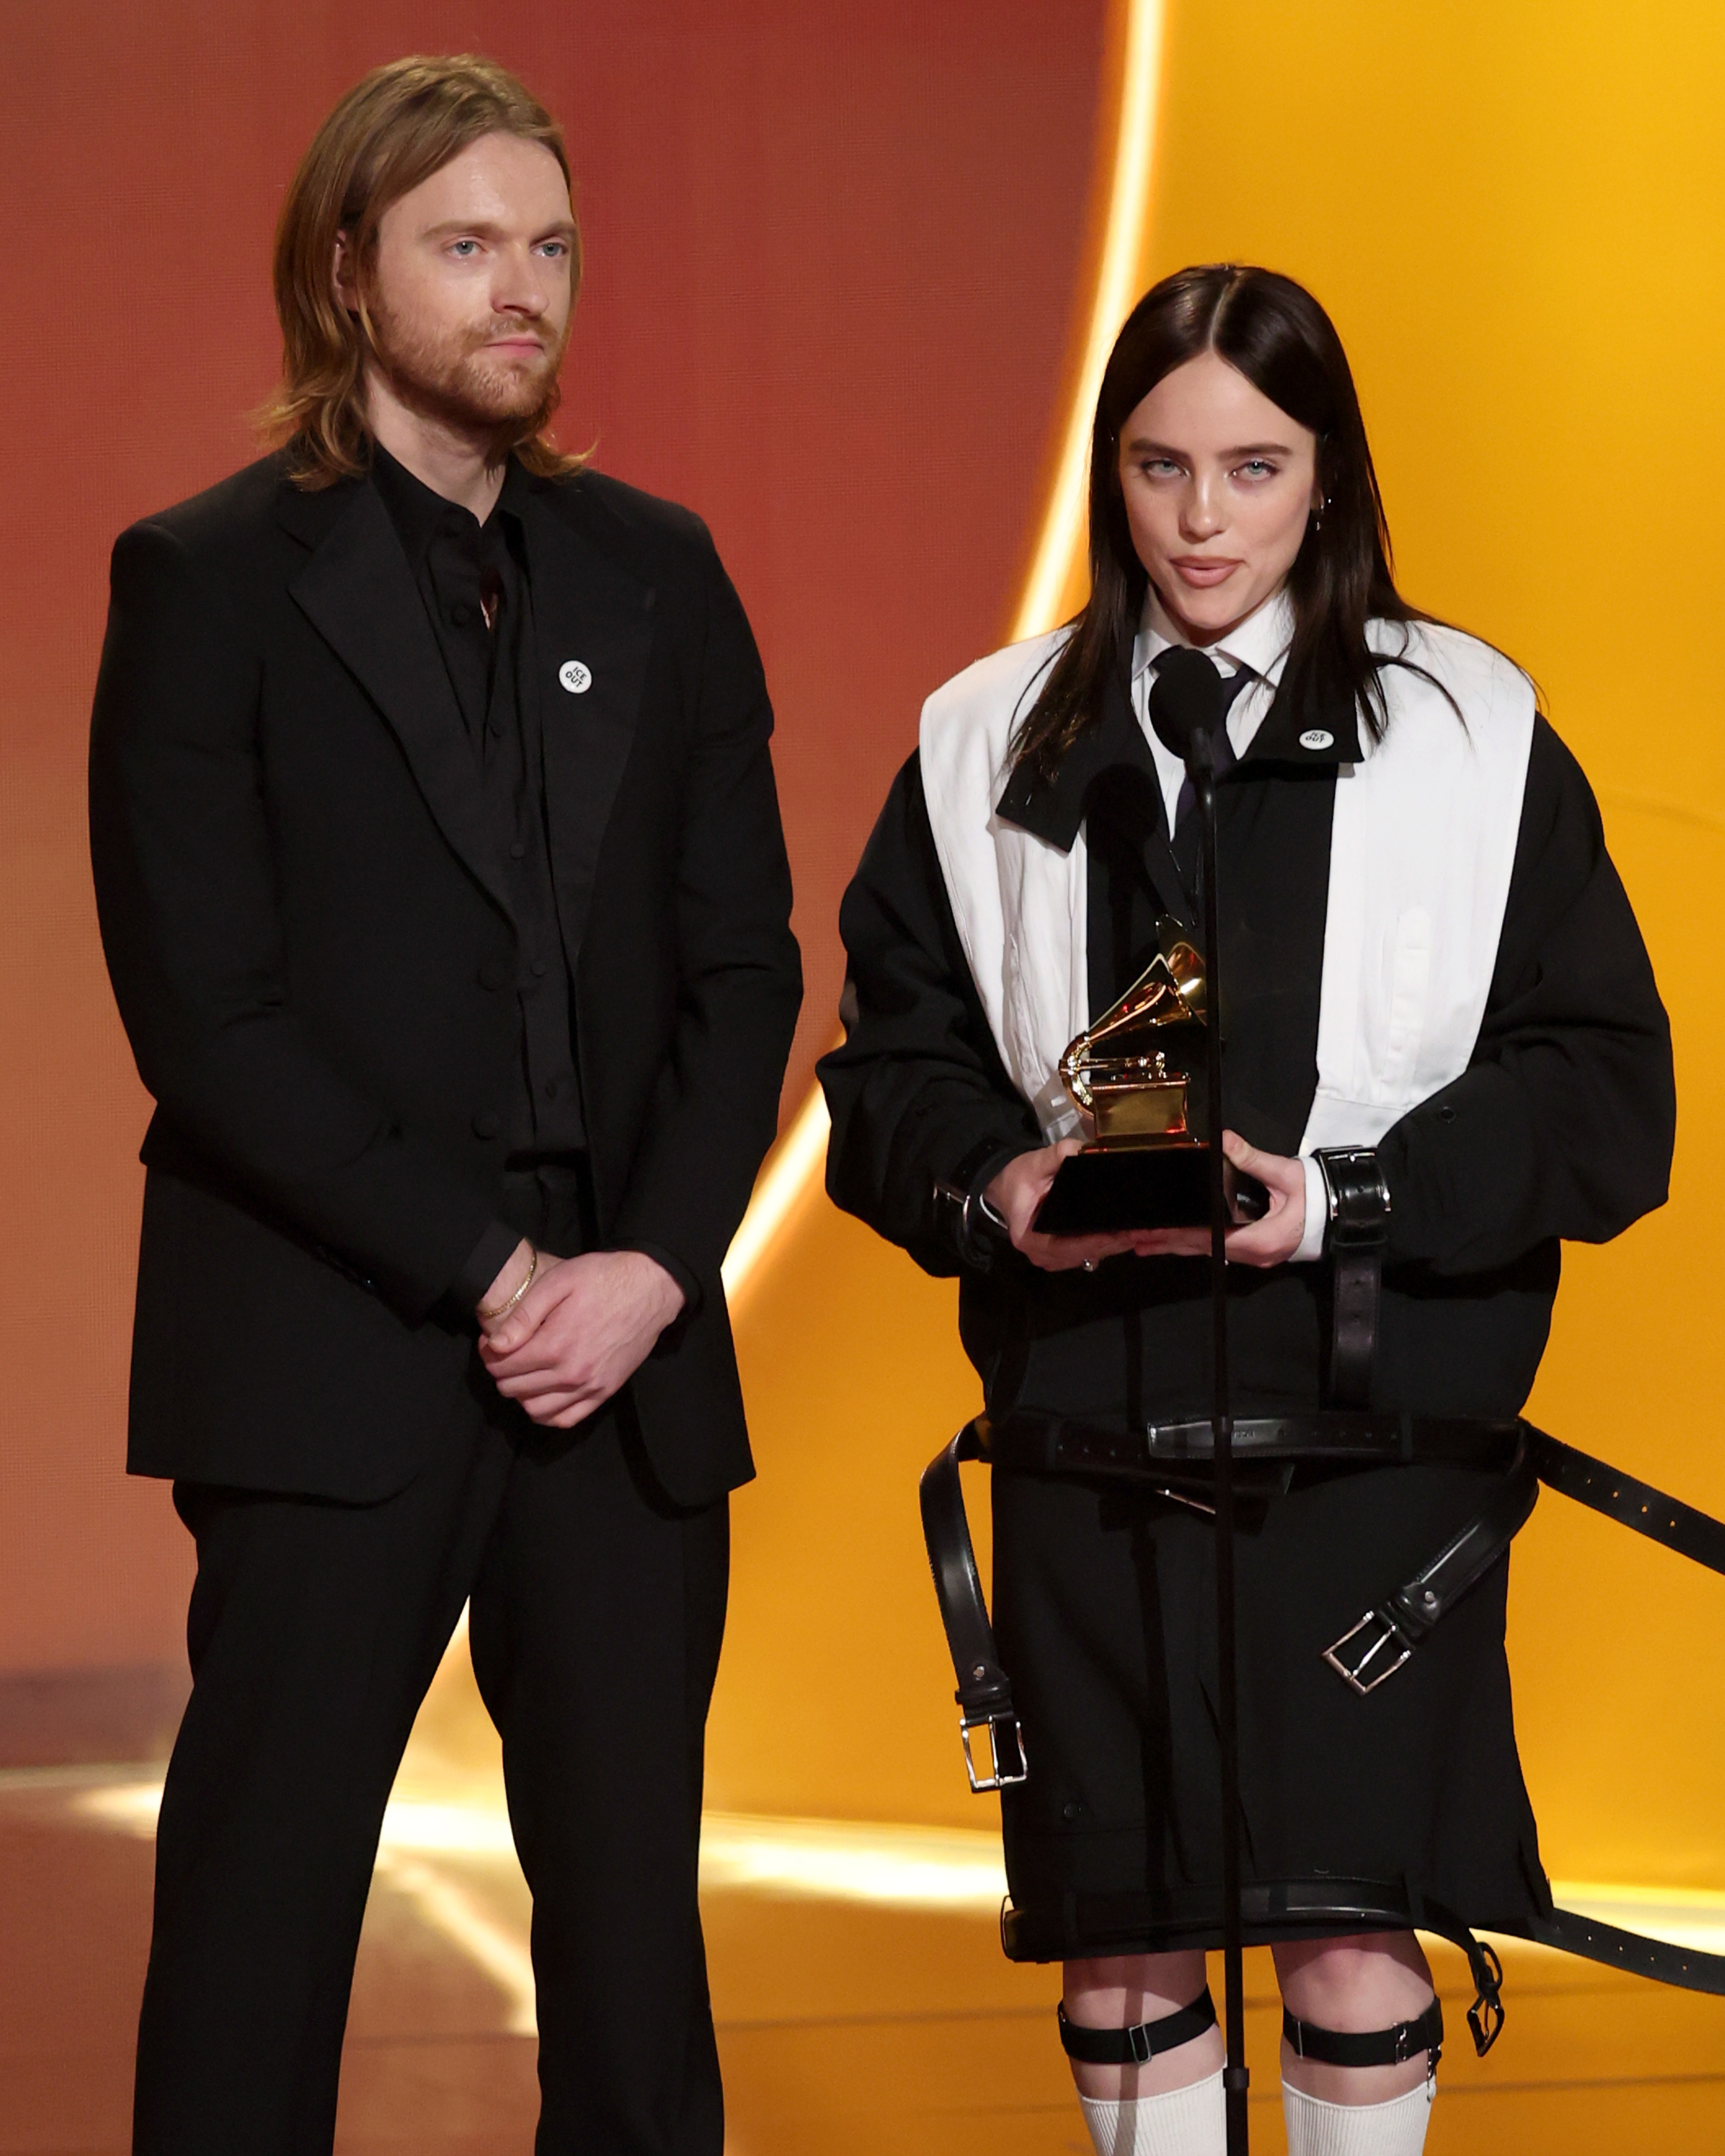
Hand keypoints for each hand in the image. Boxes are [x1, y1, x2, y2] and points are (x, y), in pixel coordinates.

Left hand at [478, 1250, 686, 1428]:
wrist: (650, 1287)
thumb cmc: (602, 1278)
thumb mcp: (558, 1282)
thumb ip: (524, 1315)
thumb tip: (496, 1345)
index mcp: (555, 1344)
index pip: (503, 1366)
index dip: (489, 1355)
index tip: (492, 1342)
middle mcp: (571, 1372)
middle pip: (514, 1389)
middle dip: (501, 1372)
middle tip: (505, 1354)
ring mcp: (590, 1386)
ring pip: (536, 1409)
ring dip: (521, 1394)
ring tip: (524, 1373)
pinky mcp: (606, 1391)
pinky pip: (566, 1419)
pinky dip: (547, 1413)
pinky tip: (544, 1395)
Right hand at [984, 1140, 1159, 1273]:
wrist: (1004, 1185)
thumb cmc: (1018, 1176)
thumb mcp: (1034, 1162)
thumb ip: (1057, 1155)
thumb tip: (1083, 1150)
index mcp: (1030, 1238)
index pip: (1069, 1246)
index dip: (1097, 1242)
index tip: (1123, 1232)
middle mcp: (1040, 1255)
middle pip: (1084, 1254)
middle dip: (1115, 1243)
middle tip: (1144, 1230)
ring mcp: (1051, 1258)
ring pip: (1089, 1256)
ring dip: (1115, 1246)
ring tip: (1142, 1232)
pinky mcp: (1061, 1255)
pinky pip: (1087, 1253)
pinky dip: (1107, 1244)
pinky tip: (1127, 1233)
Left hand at [1124, 1132, 1309, 1267]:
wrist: (1345, 1212)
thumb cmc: (1320, 1196)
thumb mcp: (1285, 1175)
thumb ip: (1252, 1159)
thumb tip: (1225, 1141)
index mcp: (1260, 1240)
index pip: (1209, 1238)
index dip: (1179, 1236)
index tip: (1154, 1231)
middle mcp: (1255, 1254)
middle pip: (1203, 1250)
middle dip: (1169, 1244)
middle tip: (1137, 1240)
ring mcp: (1257, 1255)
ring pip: (1210, 1251)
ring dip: (1180, 1246)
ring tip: (1150, 1243)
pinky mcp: (1258, 1250)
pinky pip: (1221, 1248)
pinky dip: (1198, 1243)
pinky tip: (1182, 1241)